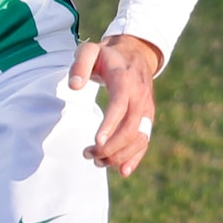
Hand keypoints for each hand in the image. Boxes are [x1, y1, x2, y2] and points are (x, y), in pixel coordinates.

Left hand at [70, 35, 162, 177]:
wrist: (136, 53)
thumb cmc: (107, 55)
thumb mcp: (90, 50)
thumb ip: (79, 65)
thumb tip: (74, 86)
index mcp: (125, 81)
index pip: (119, 106)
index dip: (109, 126)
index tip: (96, 142)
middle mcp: (140, 98)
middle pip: (130, 129)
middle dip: (110, 147)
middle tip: (87, 154)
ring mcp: (146, 110)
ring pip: (138, 139)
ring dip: (119, 155)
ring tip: (96, 161)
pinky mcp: (148, 118)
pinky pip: (145, 141)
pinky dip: (135, 158)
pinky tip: (122, 171)